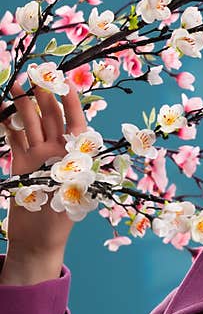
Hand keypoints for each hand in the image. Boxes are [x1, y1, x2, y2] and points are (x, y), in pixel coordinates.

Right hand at [0, 78, 86, 283]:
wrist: (38, 239)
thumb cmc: (61, 220)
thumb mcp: (74, 193)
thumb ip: (75, 170)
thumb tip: (82, 152)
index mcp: (76, 157)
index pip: (76, 123)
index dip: (72, 102)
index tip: (66, 81)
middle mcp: (58, 152)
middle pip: (52, 118)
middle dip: (45, 96)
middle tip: (36, 73)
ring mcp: (38, 156)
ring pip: (32, 124)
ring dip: (25, 105)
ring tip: (16, 84)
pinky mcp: (21, 164)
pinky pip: (15, 137)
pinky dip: (8, 123)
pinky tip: (2, 108)